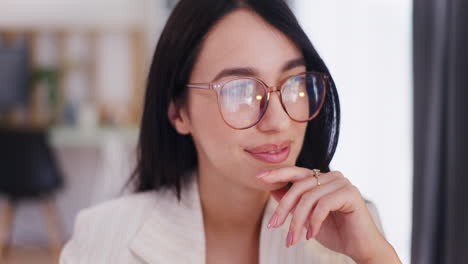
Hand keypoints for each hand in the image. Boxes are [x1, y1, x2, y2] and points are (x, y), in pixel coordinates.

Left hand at [256, 166, 399, 262]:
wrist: (360, 248)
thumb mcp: (307, 218)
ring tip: (293, 239)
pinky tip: (311, 235)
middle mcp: (332, 176)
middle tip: (274, 226)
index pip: (296, 172)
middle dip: (283, 208)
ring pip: (308, 198)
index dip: (277, 174)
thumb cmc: (335, 233)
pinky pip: (322, 205)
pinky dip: (314, 222)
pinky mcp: (350, 193)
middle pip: (299, 187)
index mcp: (322, 179)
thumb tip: (273, 191)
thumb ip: (293, 203)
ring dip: (297, 221)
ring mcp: (342, 182)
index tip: (259, 177)